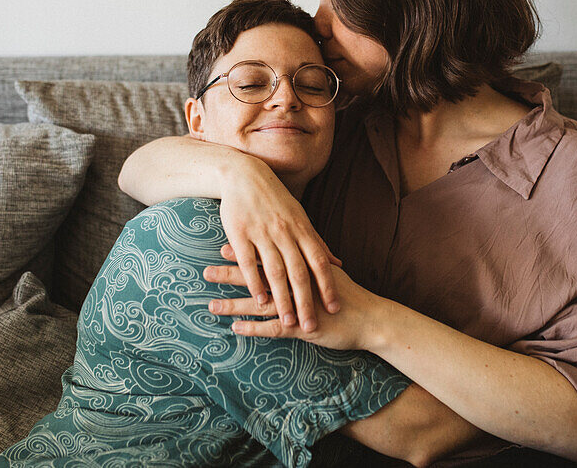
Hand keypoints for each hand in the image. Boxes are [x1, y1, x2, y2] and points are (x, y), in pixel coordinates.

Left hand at [205, 262, 383, 351]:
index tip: (223, 247)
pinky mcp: (302, 328)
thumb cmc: (348, 294)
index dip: (246, 251)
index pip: (268, 254)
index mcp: (301, 266)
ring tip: (210, 306)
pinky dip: (253, 328)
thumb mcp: (327, 271)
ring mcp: (298, 305)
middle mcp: (297, 284)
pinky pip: (272, 328)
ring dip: (233, 305)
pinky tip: (235, 329)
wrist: (370, 317)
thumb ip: (309, 259)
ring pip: (260, 303)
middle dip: (230, 275)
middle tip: (206, 272)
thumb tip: (295, 249)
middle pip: (258, 276)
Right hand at [219, 158, 341, 332]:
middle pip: (299, 272)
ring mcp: (262, 233)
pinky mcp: (240, 234)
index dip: (327, 286)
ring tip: (288, 321)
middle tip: (312, 326)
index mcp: (302, 228)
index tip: (334, 308)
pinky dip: (255, 283)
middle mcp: (285, 232)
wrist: (244, 175)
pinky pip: (248, 263)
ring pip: (275, 272)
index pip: (319, 262)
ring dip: (282, 299)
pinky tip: (260, 301)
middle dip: (306, 301)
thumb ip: (318, 242)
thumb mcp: (300, 217)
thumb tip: (338, 262)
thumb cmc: (275, 198)